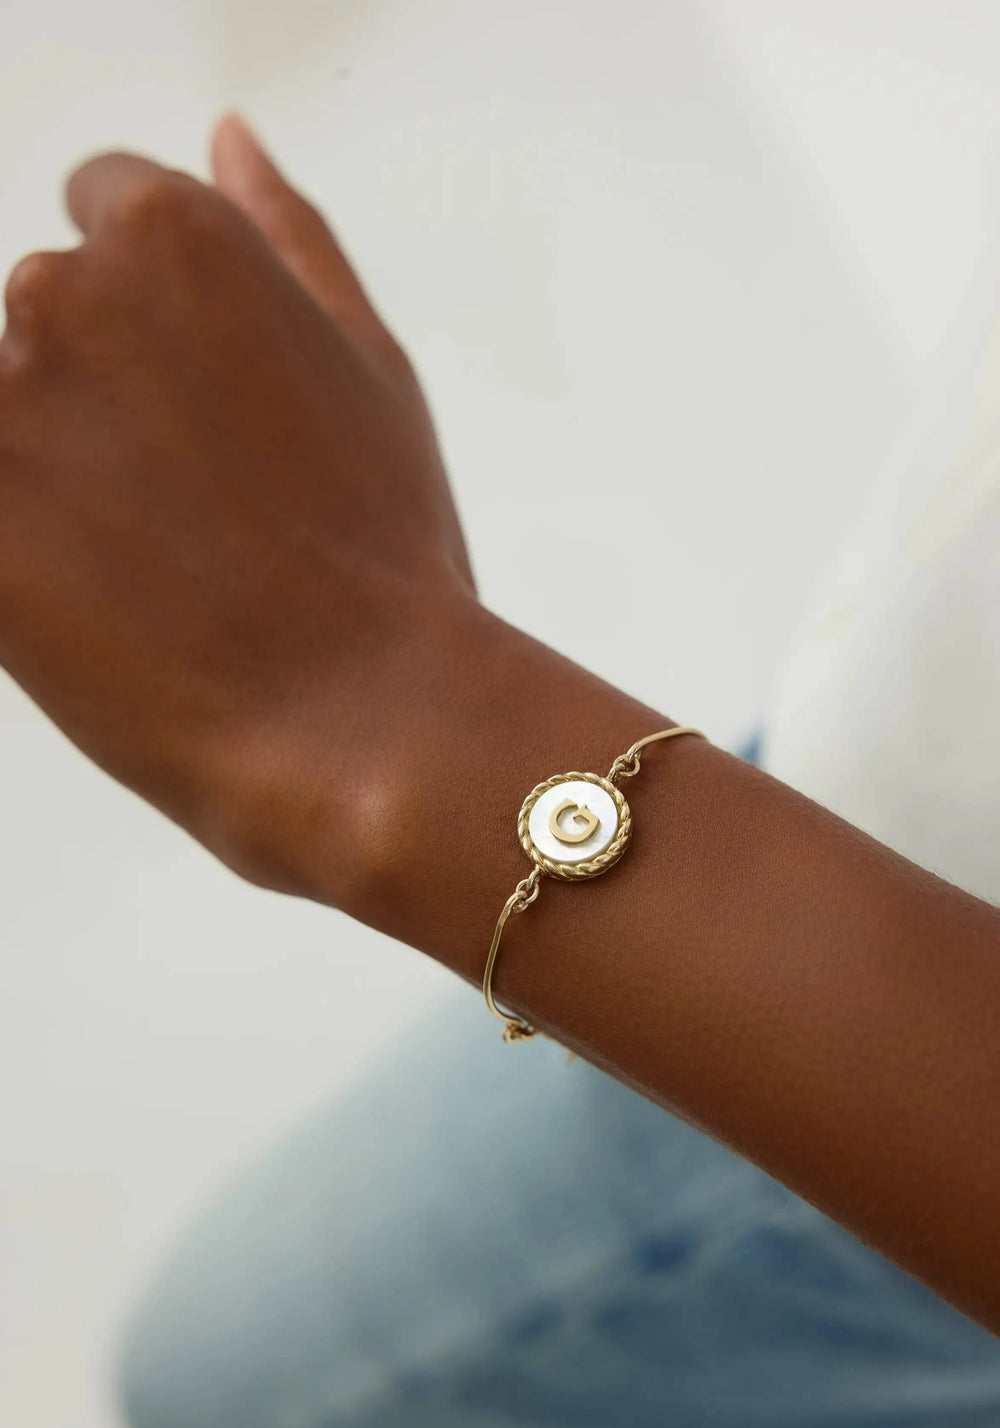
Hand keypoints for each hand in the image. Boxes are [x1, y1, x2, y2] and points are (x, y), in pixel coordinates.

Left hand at [0, 117, 477, 910]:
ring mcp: (0, 408)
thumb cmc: (383, 556)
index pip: (107, 209)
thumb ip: (289, 238)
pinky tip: (95, 589)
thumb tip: (230, 140)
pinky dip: (28, 532)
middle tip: (196, 504)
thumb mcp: (371, 368)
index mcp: (177, 239)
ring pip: (6, 409)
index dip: (156, 315)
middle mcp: (66, 296)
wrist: (358, 717)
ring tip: (149, 561)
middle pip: (49, 315)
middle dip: (104, 393)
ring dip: (54, 468)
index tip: (195, 400)